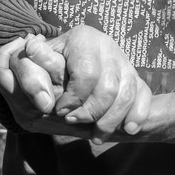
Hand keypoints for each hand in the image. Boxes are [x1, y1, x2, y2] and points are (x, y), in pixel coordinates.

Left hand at [0, 28, 153, 137]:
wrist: (69, 60)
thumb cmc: (47, 63)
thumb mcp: (32, 62)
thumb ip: (29, 70)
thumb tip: (38, 79)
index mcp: (83, 38)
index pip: (86, 74)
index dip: (73, 99)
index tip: (59, 111)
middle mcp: (107, 46)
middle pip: (109, 88)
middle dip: (91, 113)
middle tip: (74, 123)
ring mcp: (124, 61)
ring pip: (127, 95)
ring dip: (112, 120)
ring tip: (96, 136)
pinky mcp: (136, 76)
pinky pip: (145, 96)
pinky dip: (138, 115)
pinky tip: (128, 129)